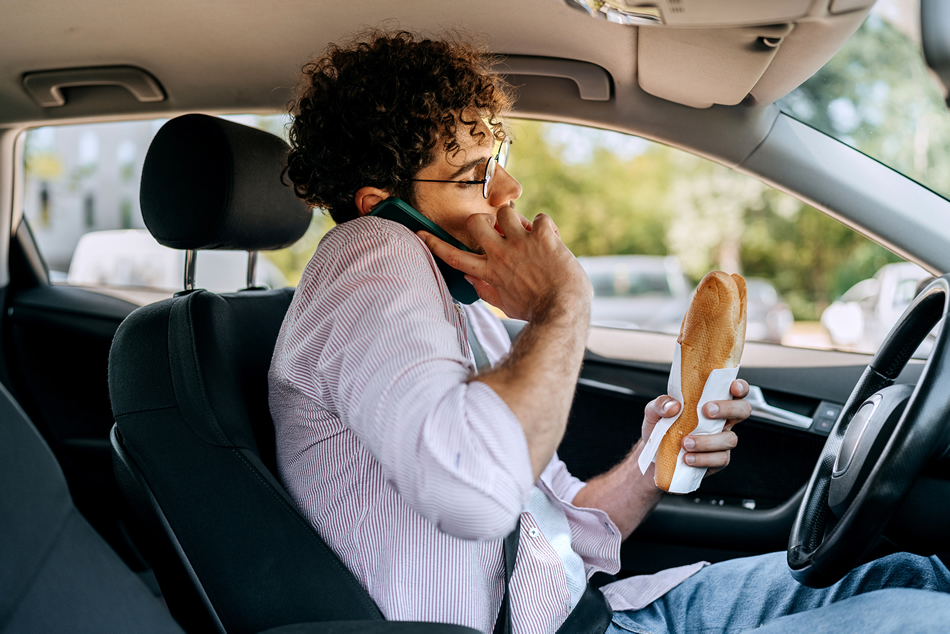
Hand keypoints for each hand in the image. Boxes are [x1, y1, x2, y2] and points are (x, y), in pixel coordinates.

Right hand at [417, 207, 590, 321]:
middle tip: (495, 229)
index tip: (421, 233)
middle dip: (482, 220)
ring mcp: (522, 243)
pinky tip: (552, 240)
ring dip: (516, 220)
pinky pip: (540, 218)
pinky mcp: (543, 236)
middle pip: (475, 221)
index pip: (455, 256)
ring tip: (526, 234)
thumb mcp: (505, 305)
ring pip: (506, 212)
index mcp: (490, 271)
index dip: (435, 244)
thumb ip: (485, 290)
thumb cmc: (535, 310)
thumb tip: (469, 279)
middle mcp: (501, 254)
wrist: (563, 309)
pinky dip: (546, 227)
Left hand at [642, 379, 750, 477]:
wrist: (655, 456)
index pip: (734, 390)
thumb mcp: (654, 412)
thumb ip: (661, 404)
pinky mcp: (717, 459)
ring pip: (730, 439)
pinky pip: (720, 459)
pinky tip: (688, 458)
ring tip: (685, 442)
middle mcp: (721, 420)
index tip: (733, 387)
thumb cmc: (661, 428)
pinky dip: (703, 459)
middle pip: (743, 410)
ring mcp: (721, 440)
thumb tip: (673, 405)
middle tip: (706, 411)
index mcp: (711, 402)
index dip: (740, 387)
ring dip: (708, 440)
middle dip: (729, 409)